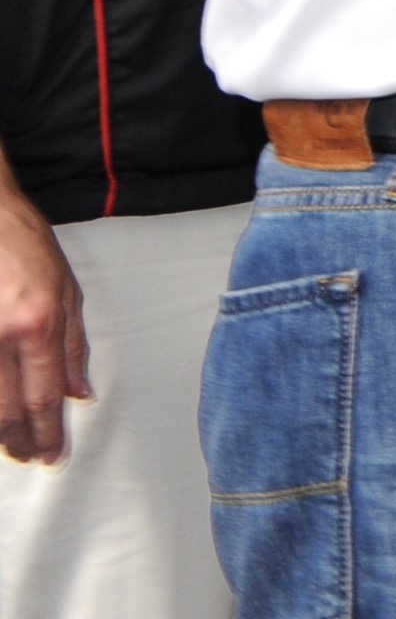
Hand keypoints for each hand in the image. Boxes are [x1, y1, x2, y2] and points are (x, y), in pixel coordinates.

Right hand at [0, 186, 85, 465]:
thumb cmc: (24, 246)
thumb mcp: (66, 290)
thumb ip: (73, 346)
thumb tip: (78, 393)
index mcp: (36, 323)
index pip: (44, 396)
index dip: (47, 432)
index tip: (53, 454)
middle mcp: (0, 336)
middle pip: (7, 410)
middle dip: (20, 441)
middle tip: (32, 459)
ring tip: (11, 446)